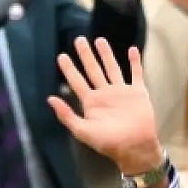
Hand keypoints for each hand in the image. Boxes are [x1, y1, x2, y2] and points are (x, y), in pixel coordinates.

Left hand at [48, 37, 160, 174]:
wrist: (135, 147)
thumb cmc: (108, 142)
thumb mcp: (83, 131)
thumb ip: (66, 115)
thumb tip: (50, 99)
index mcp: (91, 103)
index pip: (77, 81)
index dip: (69, 69)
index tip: (61, 56)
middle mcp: (105, 94)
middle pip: (93, 70)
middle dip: (86, 55)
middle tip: (78, 39)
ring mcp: (121, 92)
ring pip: (112, 68)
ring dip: (106, 54)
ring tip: (100, 40)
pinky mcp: (138, 92)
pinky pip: (136, 73)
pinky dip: (134, 62)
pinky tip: (132, 49)